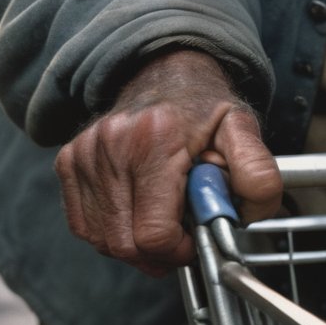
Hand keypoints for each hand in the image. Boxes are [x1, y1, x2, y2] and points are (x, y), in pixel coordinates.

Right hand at [55, 49, 283, 276]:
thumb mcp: (241, 130)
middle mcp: (112, 143)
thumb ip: (257, 171)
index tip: (194, 236)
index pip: (154, 233)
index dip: (179, 249)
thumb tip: (256, 210)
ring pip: (103, 241)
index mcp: (156, 136)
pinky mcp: (69, 162)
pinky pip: (84, 226)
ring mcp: (85, 153)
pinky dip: (111, 231)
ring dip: (134, 244)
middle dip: (158, 253)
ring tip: (160, 215)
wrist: (165, 71)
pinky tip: (135, 209)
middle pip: (125, 244)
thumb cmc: (203, 108)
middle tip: (181, 233)